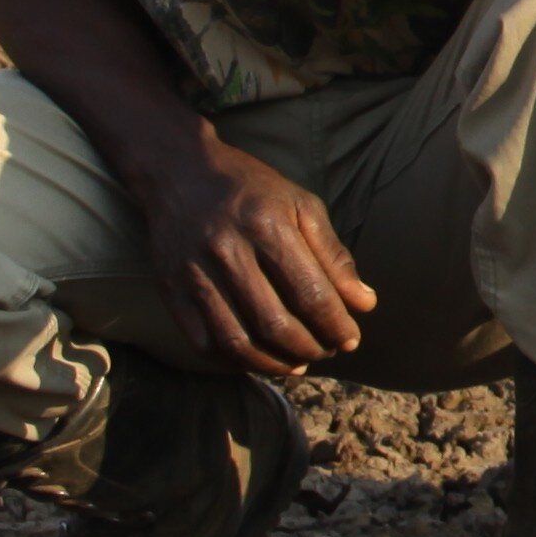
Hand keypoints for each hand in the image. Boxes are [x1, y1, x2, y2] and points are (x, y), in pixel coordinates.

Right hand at [140, 137, 377, 378]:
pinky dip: (236, 362)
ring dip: (275, 363)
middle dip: (310, 347)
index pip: (310, 293)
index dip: (335, 325)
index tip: (350, 339)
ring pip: (238, 341)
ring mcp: (194, 273)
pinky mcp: (171, 290)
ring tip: (298, 362)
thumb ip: (334, 255)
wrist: (179, 173)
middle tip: (327, 351)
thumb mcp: (300, 205)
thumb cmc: (251, 189)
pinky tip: (259, 358)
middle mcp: (227, 251)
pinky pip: (204, 343)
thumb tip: (364, 304)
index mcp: (267, 225)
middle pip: (275, 323)